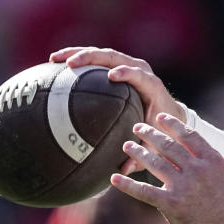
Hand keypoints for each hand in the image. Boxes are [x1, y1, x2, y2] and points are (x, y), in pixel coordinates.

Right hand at [49, 47, 184, 173]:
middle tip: (70, 63)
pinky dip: (78, 58)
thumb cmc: (161, 130)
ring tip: (54, 59)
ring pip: (103, 54)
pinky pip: (97, 59)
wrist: (170, 114)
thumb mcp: (153, 143)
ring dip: (78, 53)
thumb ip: (141, 154)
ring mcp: (130, 65)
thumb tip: (123, 171)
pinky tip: (55, 64)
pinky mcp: (119, 65)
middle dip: (91, 57)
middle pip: (115, 57)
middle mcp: (141, 71)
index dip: (126, 72)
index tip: (111, 76)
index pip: (139, 75)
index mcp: (151, 87)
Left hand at [110, 112, 223, 223]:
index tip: (160, 117)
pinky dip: (127, 185)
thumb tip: (185, 156)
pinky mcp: (171, 203)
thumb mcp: (222, 180)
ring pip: (155, 162)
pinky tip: (114, 179)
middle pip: (169, 145)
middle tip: (137, 128)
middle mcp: (198, 169)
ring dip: (138, 152)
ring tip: (127, 146)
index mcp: (212, 160)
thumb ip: (205, 166)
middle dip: (150, 134)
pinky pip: (144, 190)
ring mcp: (184, 185)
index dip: (172, 124)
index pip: (189, 135)